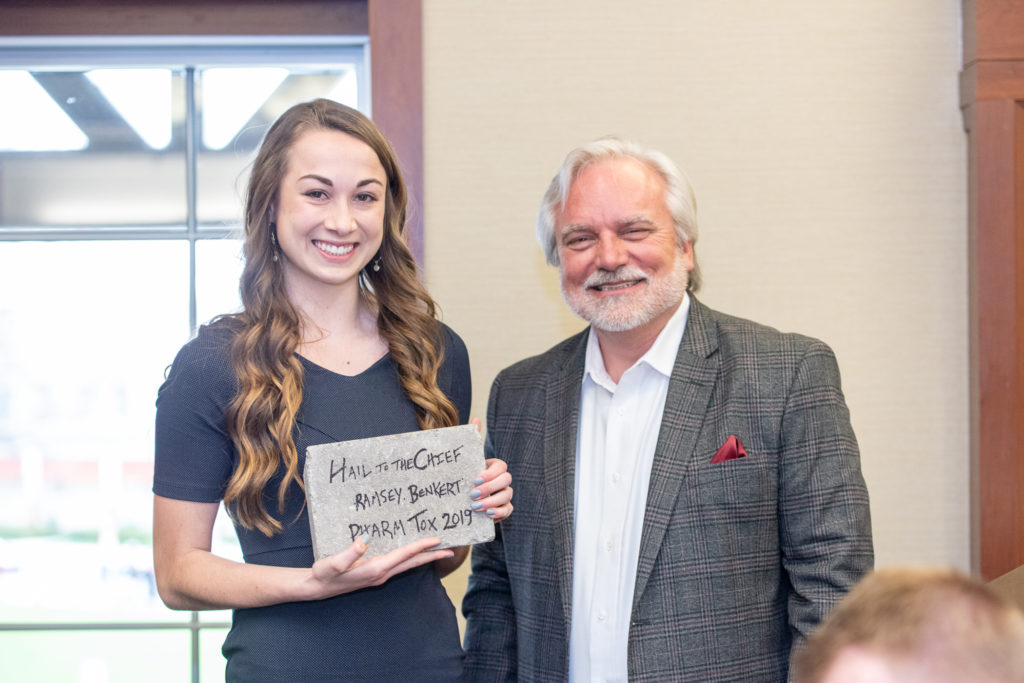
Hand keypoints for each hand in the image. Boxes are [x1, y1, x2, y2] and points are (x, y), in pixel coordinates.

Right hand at [307, 535, 453, 599]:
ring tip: (437, 549)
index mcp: (375, 569)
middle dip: (431, 556)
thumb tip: (365, 539)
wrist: (316, 587)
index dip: (421, 547)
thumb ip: (349, 552)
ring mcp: (379, 575)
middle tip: (450, 550)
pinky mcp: (374, 573)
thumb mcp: (333, 563)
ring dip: (422, 557)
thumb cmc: (324, 574)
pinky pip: (398, 564)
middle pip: (411, 563)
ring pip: (406, 565)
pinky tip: (412, 552)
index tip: (437, 540)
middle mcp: (381, 574)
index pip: (403, 556)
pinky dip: (409, 557)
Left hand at [470, 458, 513, 521]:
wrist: (464, 503)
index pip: (500, 466)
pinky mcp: (506, 508)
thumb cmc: (464, 485)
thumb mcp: (465, 476)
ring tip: (476, 506)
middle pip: (506, 479)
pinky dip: (498, 512)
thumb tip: (454, 473)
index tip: (476, 481)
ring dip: (491, 501)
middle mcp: (503, 480)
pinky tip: (488, 513)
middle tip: (473, 495)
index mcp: (495, 468)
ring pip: (507, 494)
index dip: (490, 474)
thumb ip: (464, 473)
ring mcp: (506, 494)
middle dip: (489, 487)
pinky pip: (507, 509)